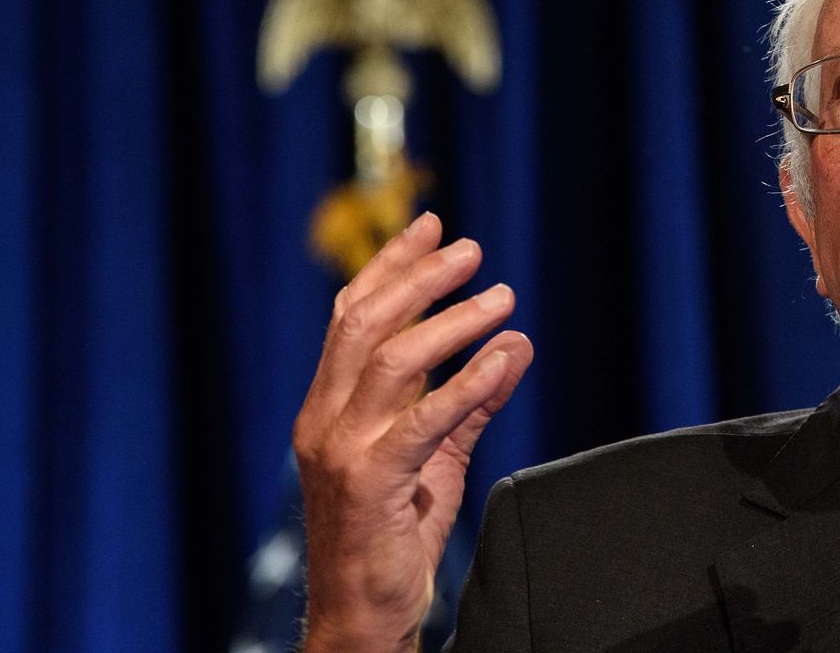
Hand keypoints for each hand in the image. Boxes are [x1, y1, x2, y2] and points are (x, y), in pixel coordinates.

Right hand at [293, 213, 533, 652]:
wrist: (362, 614)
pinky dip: (464, 383)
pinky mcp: (370, 485)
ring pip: (391, 361)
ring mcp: (341, 452)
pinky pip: (421, 422)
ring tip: (502, 298)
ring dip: (452, 322)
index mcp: (329, 408)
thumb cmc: (393, 536)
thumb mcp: (437, 457)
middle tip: (472, 250)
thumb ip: (472, 401)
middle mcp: (325, 422)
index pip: (352, 317)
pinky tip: (500, 358)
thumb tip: (515, 344)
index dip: (391, 266)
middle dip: (419, 278)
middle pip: (365, 325)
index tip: (432, 226)